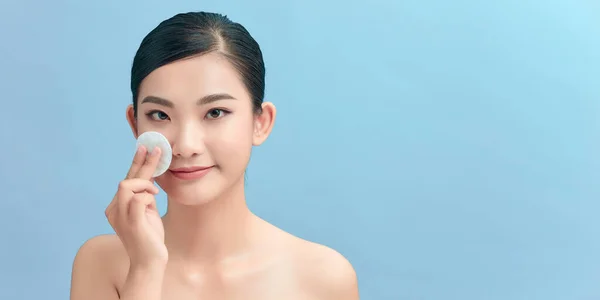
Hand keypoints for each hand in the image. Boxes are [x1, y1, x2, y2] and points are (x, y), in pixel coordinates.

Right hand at [105, 145, 167, 268]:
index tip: (145, 148)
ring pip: (127, 185)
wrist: (150, 261)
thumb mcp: (148, 210)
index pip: (126, 180)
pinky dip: (147, 196)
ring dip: (144, 184)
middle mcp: (113, 209)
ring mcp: (120, 216)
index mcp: (116, 206)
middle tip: (155, 149)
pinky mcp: (131, 222)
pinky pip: (138, 199)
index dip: (136, 163)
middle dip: (142, 162)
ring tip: (154, 193)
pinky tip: (153, 200)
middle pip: (127, 178)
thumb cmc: (150, 237)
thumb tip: (149, 176)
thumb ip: (145, 195)